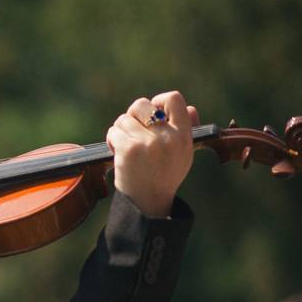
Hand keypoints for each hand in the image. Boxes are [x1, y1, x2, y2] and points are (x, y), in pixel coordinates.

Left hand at [106, 91, 198, 216]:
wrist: (149, 202)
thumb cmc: (164, 176)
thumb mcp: (184, 154)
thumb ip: (187, 130)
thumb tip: (189, 108)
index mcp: (183, 136)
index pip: (174, 99)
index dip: (159, 100)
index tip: (152, 112)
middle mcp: (167, 138)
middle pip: (142, 104)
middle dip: (132, 115)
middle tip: (133, 130)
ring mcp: (147, 143)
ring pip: (124, 118)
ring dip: (121, 130)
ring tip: (126, 146)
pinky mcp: (129, 149)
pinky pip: (114, 131)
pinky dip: (112, 140)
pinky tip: (117, 152)